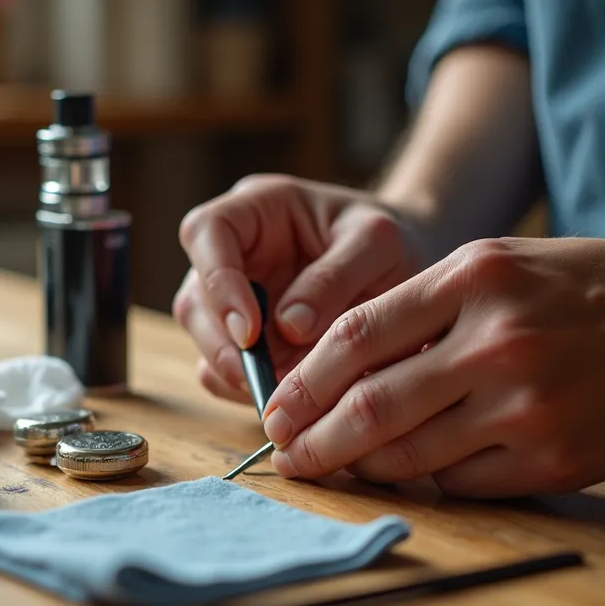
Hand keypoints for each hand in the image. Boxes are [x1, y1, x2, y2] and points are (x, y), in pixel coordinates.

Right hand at [173, 175, 428, 403]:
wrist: (408, 274)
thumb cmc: (390, 243)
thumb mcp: (377, 245)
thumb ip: (334, 278)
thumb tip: (288, 327)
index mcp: (256, 209)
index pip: (206, 231)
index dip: (217, 281)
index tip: (249, 331)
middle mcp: (233, 252)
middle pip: (195, 298)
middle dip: (224, 344)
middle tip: (266, 380)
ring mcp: (231, 298)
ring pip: (203, 339)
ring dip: (236, 371)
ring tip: (286, 393)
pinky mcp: (240, 340)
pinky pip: (221, 371)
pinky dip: (246, 389)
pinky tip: (286, 397)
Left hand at [260, 227, 604, 497]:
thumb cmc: (590, 286)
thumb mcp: (502, 264)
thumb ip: (424, 310)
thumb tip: (343, 372)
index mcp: (473, 278)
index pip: (355, 336)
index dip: (302, 380)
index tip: (275, 407)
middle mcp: (495, 340)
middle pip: (371, 404)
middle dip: (314, 439)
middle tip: (287, 455)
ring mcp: (527, 404)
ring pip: (411, 452)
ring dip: (363, 466)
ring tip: (336, 467)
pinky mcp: (554, 456)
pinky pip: (461, 480)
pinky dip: (426, 480)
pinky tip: (408, 474)